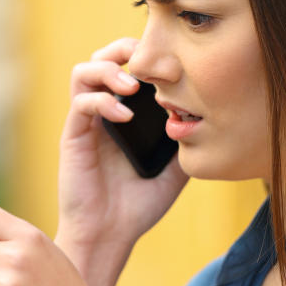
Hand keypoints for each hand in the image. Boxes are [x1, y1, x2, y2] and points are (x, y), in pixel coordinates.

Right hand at [58, 38, 187, 253]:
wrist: (109, 236)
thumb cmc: (138, 206)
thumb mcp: (174, 170)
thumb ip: (186, 141)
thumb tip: (212, 117)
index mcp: (125, 114)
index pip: (128, 67)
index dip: (146, 55)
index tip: (170, 62)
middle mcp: (102, 112)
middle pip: (102, 57)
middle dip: (123, 49)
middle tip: (146, 60)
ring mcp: (86, 122)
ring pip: (84, 71)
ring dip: (109, 69)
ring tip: (133, 85)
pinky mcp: (73, 136)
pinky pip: (81, 103)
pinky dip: (103, 101)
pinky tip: (124, 116)